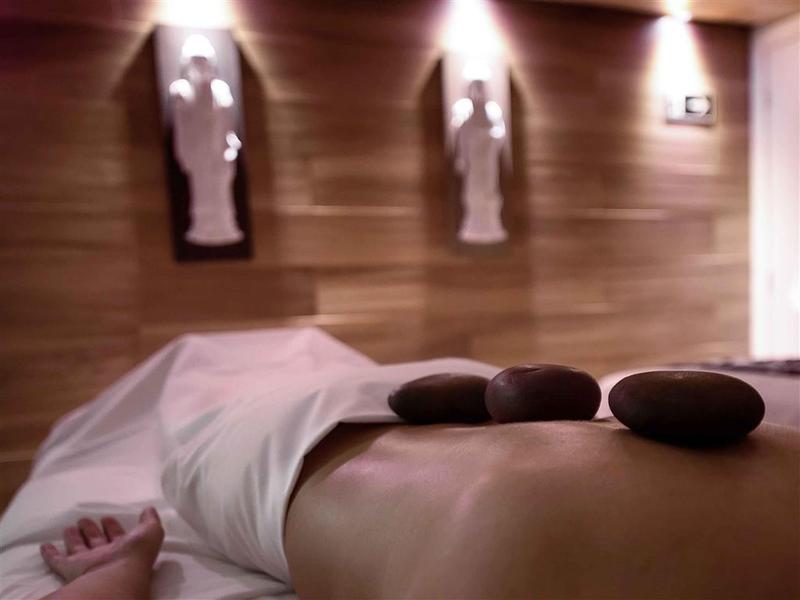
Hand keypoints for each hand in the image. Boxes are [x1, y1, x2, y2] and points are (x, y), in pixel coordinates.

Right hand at [40, 507, 163, 582]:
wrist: (117, 578)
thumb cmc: (135, 554)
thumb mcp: (150, 532)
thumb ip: (150, 520)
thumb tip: (149, 509)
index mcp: (123, 549)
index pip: (116, 536)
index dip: (113, 527)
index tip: (107, 517)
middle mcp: (105, 557)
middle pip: (96, 541)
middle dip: (91, 530)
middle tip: (84, 519)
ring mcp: (88, 564)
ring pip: (78, 549)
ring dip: (73, 538)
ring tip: (69, 528)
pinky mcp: (71, 570)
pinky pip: (58, 562)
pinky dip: (50, 554)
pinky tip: (45, 546)